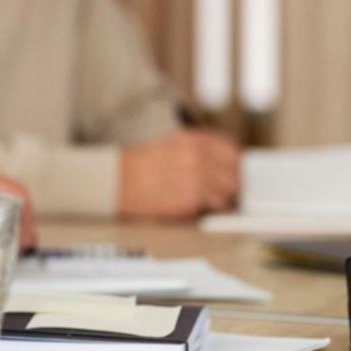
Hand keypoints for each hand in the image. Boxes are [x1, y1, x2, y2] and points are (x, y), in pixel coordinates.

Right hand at [119, 129, 240, 219]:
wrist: (114, 180)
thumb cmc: (134, 162)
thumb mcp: (167, 141)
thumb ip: (195, 148)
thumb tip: (218, 161)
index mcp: (193, 140)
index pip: (232, 150)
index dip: (232, 161)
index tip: (230, 168)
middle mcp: (199, 160)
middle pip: (236, 174)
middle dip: (229, 182)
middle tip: (220, 187)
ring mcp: (197, 183)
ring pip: (227, 196)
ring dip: (219, 199)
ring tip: (201, 197)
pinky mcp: (190, 204)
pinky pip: (209, 210)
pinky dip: (203, 210)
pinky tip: (188, 204)